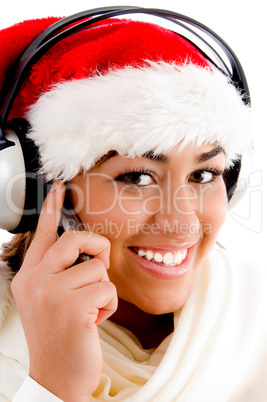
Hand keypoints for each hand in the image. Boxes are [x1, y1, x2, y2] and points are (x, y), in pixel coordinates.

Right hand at [11, 181, 117, 400]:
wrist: (57, 375)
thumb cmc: (59, 334)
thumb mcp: (49, 299)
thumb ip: (59, 272)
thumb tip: (84, 249)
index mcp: (30, 276)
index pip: (42, 234)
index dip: (50, 208)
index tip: (58, 188)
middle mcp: (36, 280)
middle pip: (76, 239)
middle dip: (96, 250)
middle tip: (95, 270)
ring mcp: (52, 293)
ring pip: (98, 268)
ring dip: (101, 291)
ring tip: (88, 311)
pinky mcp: (73, 306)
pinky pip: (107, 288)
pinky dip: (107, 305)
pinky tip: (93, 321)